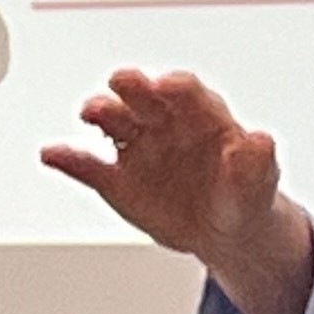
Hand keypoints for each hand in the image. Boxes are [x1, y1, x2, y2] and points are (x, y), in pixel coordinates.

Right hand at [42, 68, 313, 313]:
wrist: (225, 231)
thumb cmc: (243, 196)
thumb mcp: (257, 184)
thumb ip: (255, 162)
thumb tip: (260, 140)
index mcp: (203, 117)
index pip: (188, 92)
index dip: (177, 86)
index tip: (166, 85)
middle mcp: (166, 122)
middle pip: (145, 95)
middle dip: (133, 85)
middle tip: (122, 82)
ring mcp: (138, 146)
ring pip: (113, 121)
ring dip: (100, 112)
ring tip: (90, 113)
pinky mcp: (117, 178)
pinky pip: (88, 165)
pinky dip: (68, 158)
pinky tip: (52, 154)